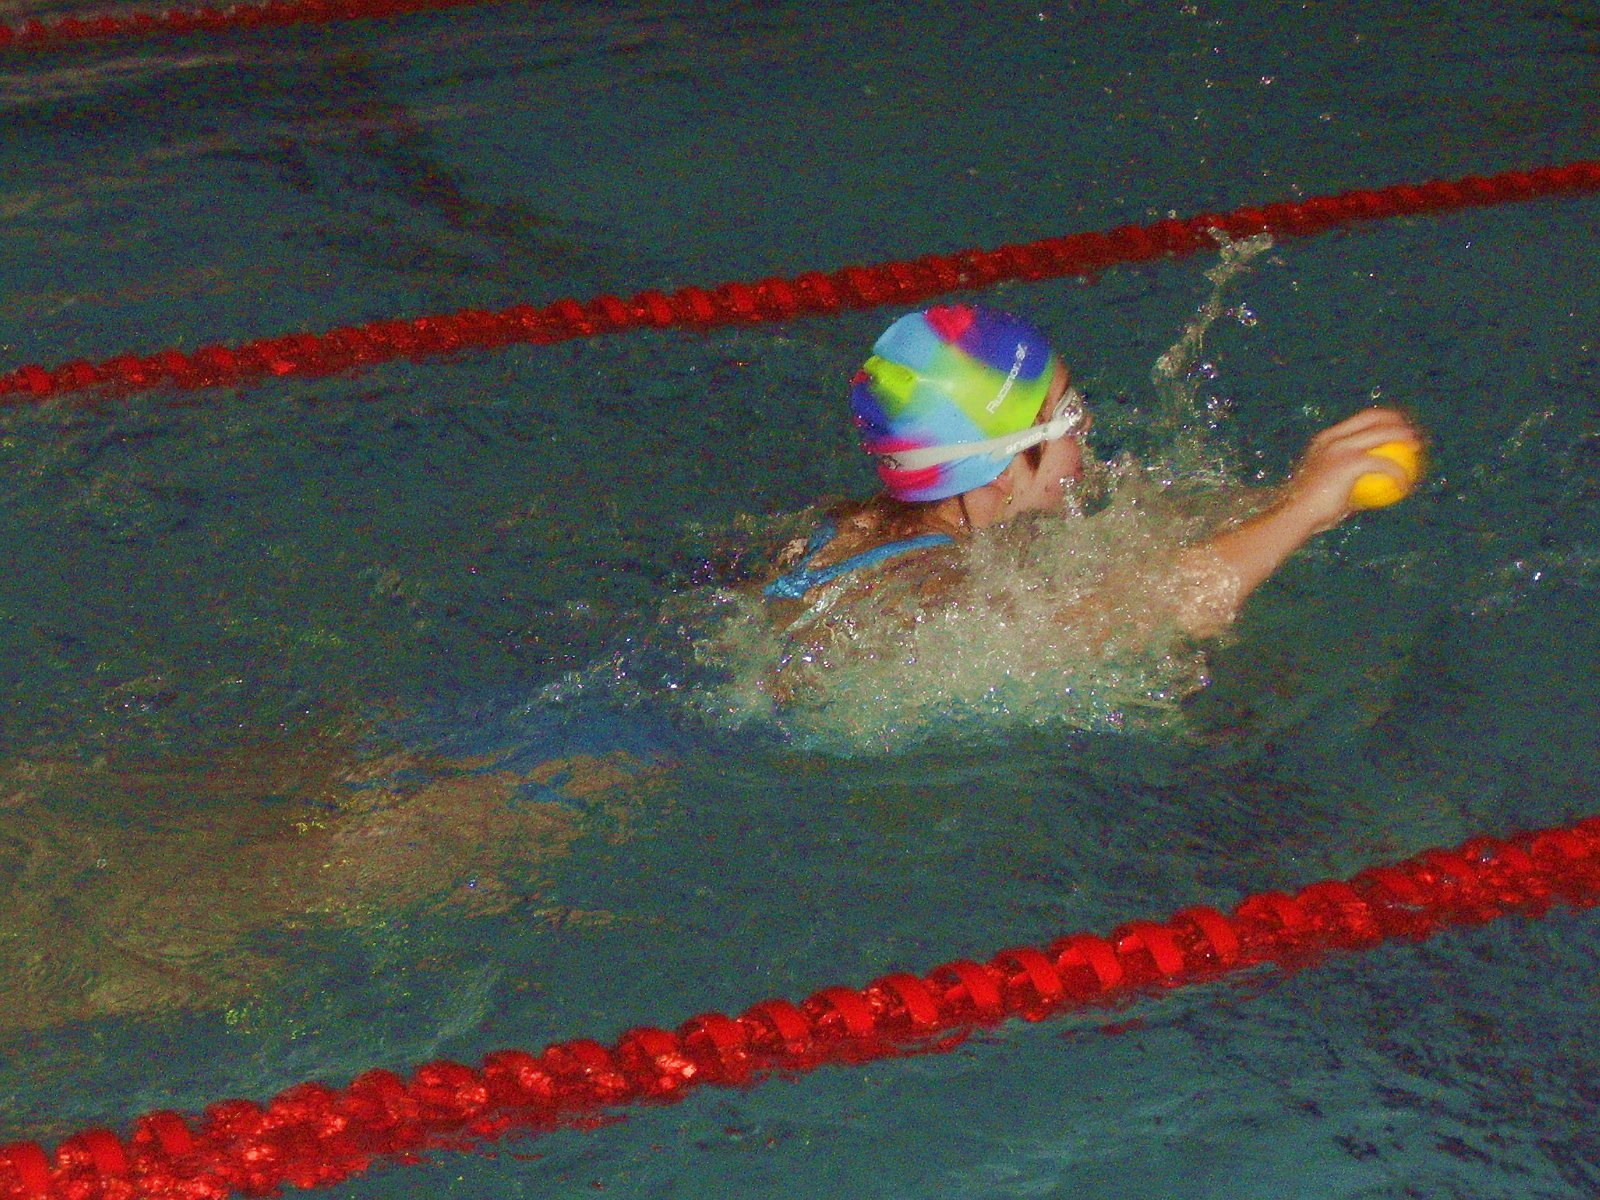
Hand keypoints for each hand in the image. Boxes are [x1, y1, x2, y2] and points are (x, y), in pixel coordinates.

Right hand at [1283, 407, 1424, 534]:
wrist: (1295, 515)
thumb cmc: (1310, 510)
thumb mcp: (1329, 489)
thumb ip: (1349, 482)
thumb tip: (1373, 486)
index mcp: (1325, 439)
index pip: (1359, 419)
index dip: (1382, 419)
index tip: (1398, 427)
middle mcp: (1332, 438)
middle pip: (1373, 418)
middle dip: (1396, 420)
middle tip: (1411, 433)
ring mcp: (1341, 448)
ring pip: (1382, 434)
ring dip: (1404, 438)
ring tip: (1417, 448)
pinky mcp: (1350, 463)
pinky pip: (1384, 464)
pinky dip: (1398, 473)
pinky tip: (1406, 484)